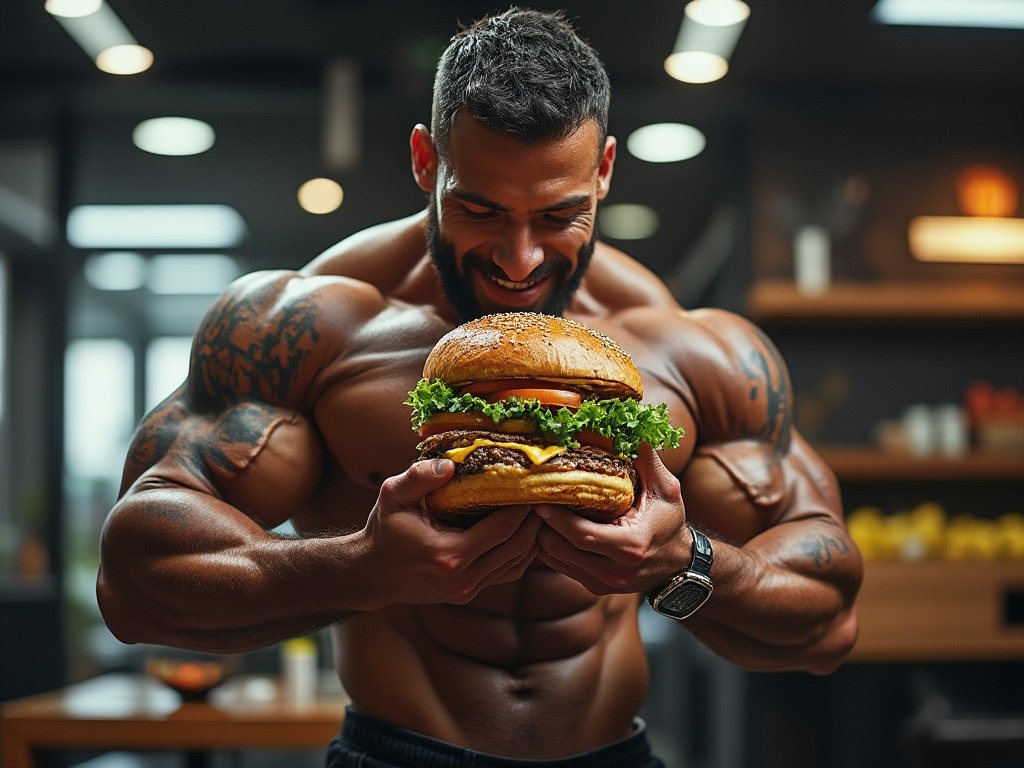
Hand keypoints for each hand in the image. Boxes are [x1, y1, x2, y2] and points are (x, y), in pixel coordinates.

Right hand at [358, 458, 542, 606]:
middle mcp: (462, 579)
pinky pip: (507, 572)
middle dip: (534, 519)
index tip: (533, 484)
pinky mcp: (469, 593)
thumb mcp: (393, 496)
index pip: (502, 529)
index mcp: (448, 555)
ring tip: (540, 508)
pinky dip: (521, 552)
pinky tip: (526, 530)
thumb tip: (450, 464)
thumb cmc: (383, 530)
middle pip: (517, 546)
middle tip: (544, 493)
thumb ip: (419, 477)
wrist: (371, 573)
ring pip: (517, 562)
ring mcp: (467, 590)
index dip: (523, 507)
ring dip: (532, 536)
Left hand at [535, 445, 690, 594]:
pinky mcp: (595, 588)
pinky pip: (560, 567)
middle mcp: (615, 572)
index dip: (555, 517)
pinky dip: (550, 548)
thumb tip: (632, 427)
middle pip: (560, 549)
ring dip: (542, 536)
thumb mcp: (667, 489)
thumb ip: (647, 460)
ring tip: (537, 511)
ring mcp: (603, 584)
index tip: (539, 498)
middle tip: (531, 499)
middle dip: (542, 524)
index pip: (580, 535)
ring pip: (554, 560)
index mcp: (631, 547)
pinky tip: (549, 527)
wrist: (679, 564)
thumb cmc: (671, 523)